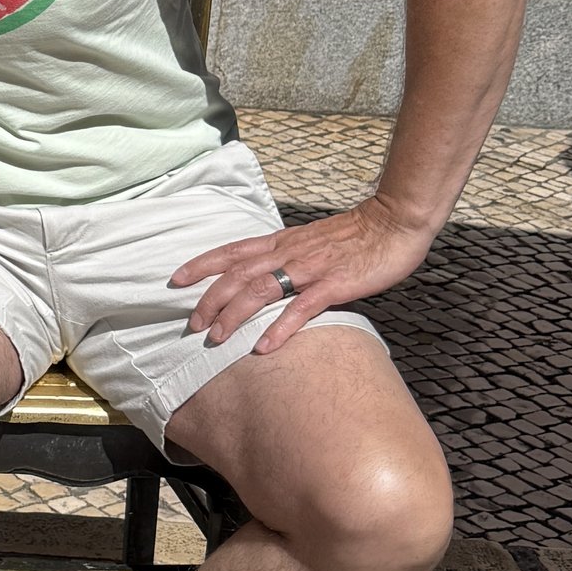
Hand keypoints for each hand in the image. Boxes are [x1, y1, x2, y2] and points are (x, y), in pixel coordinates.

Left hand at [169, 192, 436, 352]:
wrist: (395, 222)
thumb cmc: (356, 235)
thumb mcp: (311, 240)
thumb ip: (288, 255)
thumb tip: (267, 274)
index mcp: (282, 242)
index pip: (233, 251)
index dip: (202, 264)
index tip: (177, 279)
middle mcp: (289, 253)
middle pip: (237, 275)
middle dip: (211, 299)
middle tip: (192, 323)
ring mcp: (310, 269)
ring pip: (261, 291)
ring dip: (235, 316)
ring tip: (216, 338)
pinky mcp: (334, 284)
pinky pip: (301, 308)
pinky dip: (280, 328)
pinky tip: (264, 347)